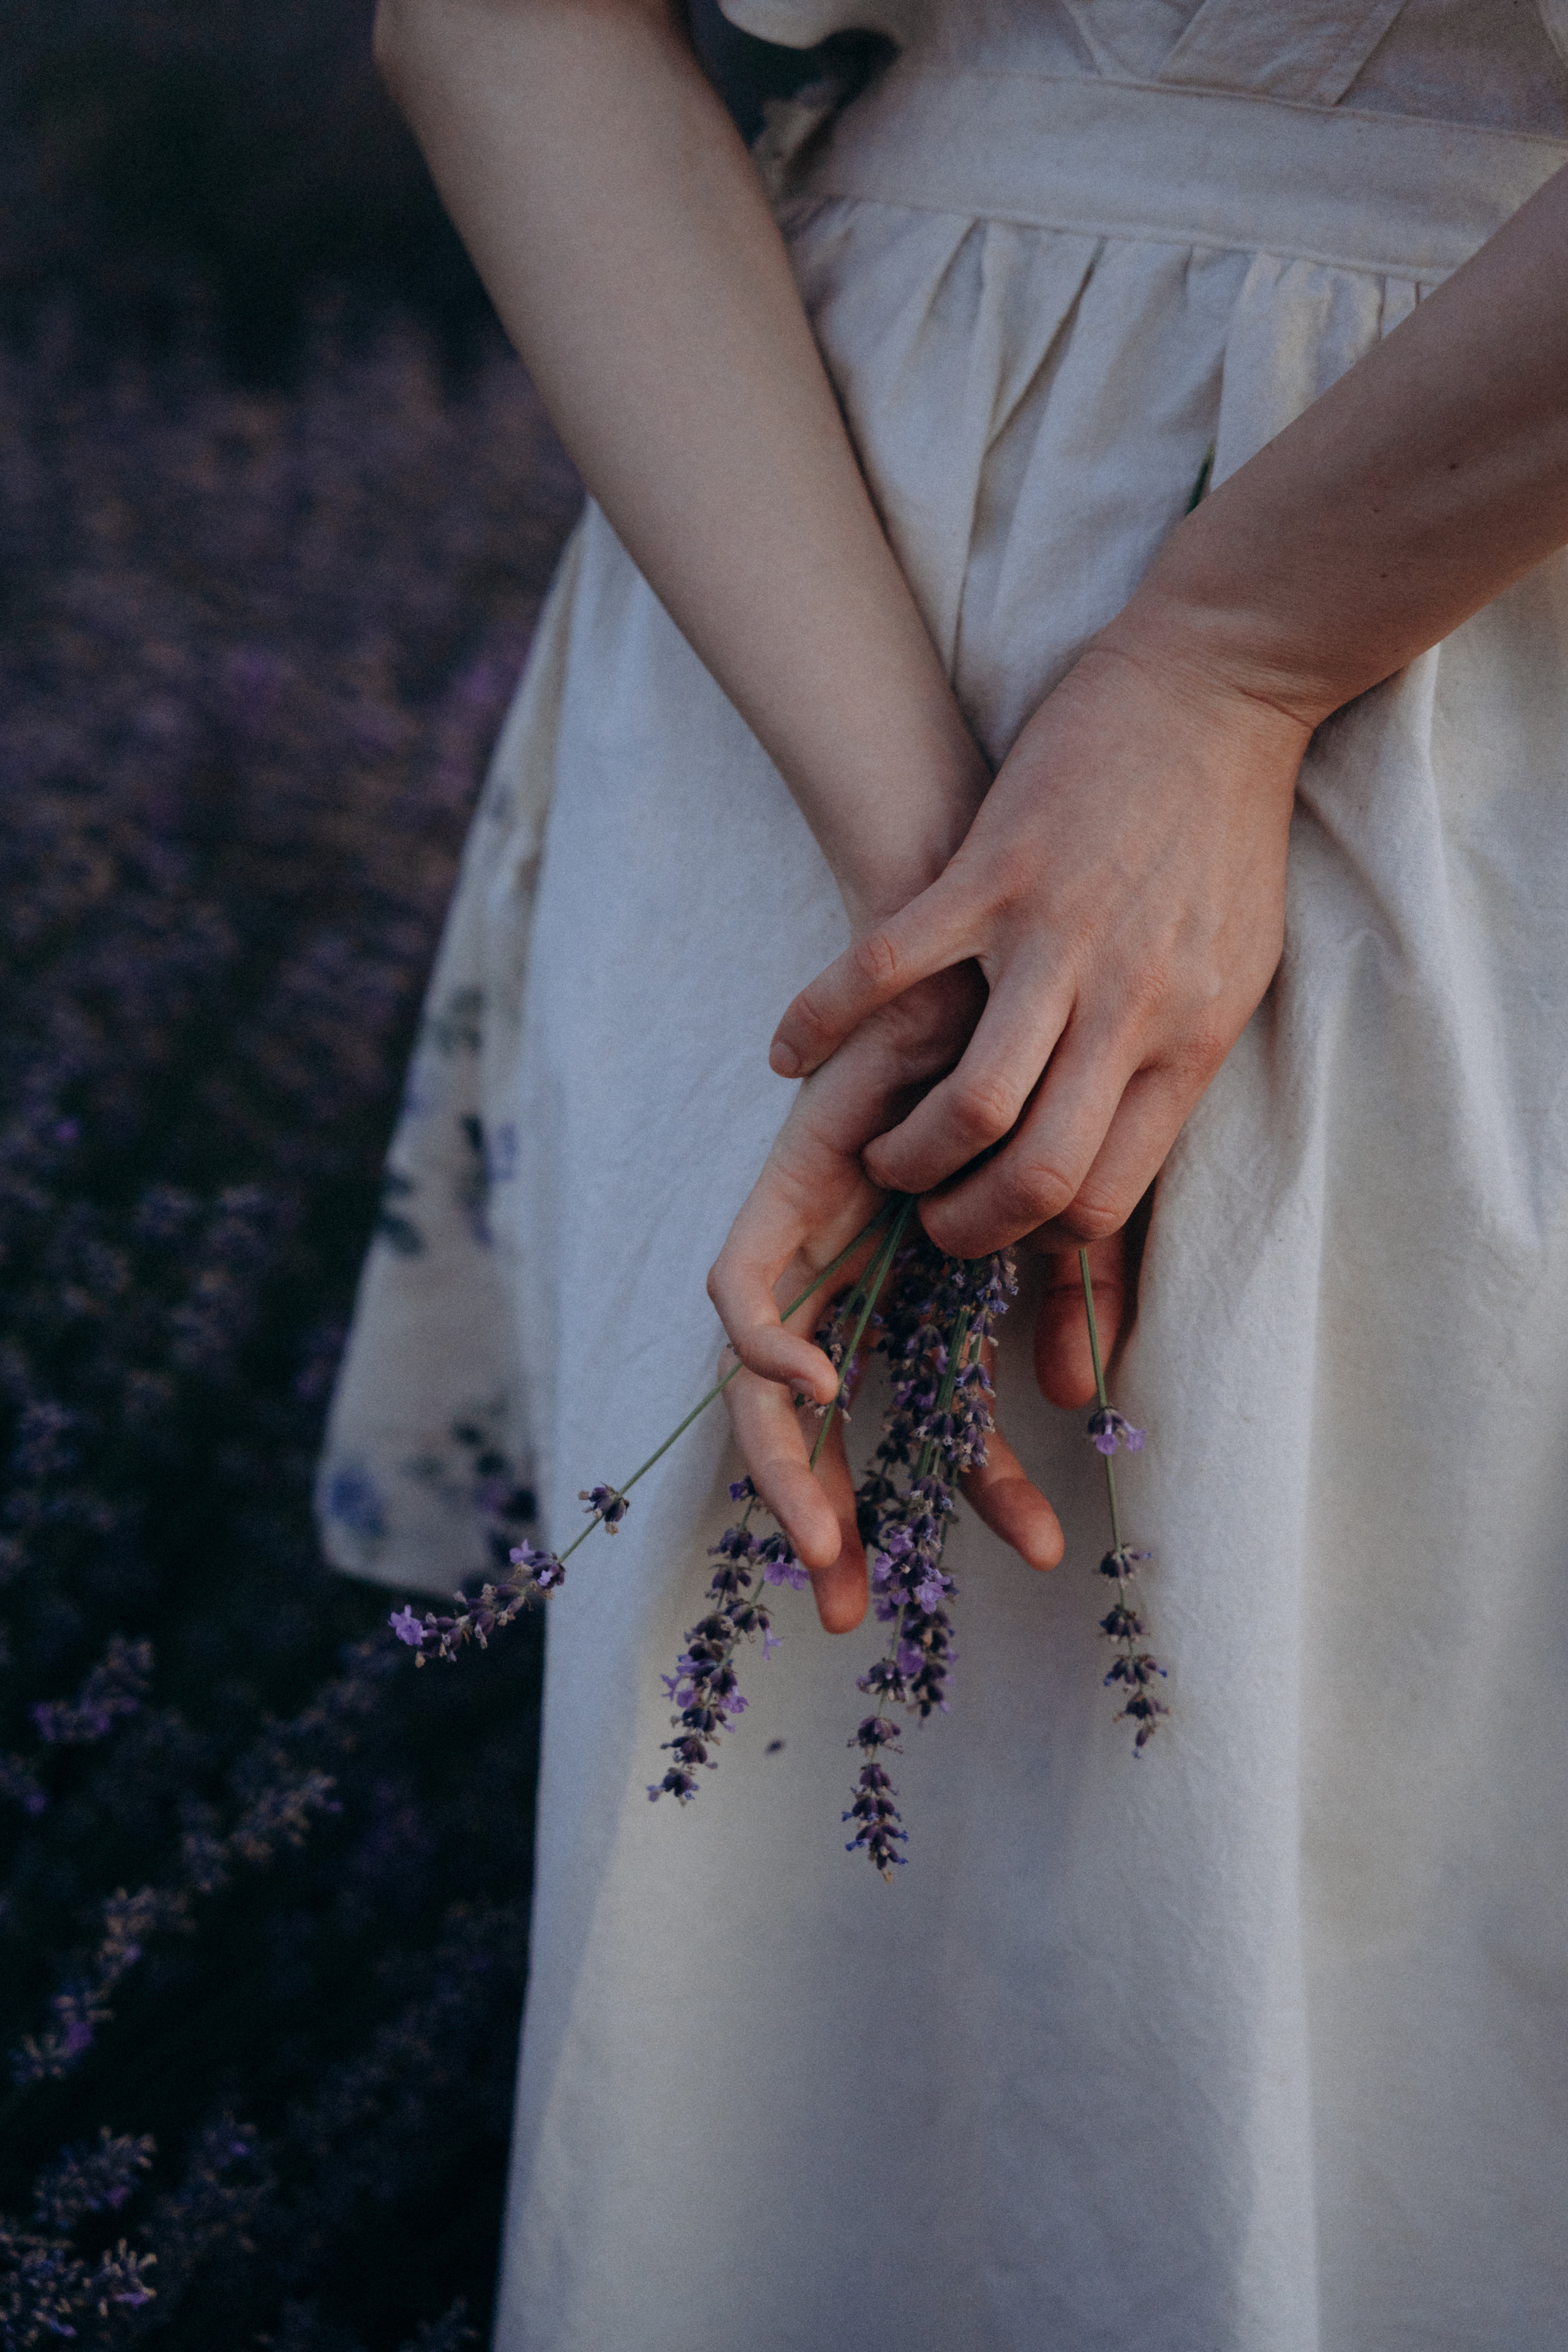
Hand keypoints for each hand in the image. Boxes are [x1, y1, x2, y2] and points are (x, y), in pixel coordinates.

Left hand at [707, 974, 1131, 1630]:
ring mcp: (810, 1242)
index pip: (921, 1419)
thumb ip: (1072, 1302)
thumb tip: (1081, 1397)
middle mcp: (856, 1281)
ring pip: (756, 1389)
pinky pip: (739, 1294)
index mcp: (923, 1292)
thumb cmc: (1043, 1076)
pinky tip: (821, 1388)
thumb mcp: (1072, 1216)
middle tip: (851, 1609)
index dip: (954, 1495)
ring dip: (779, 1471)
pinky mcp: (776, 1194)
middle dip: (825, 1522)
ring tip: (826, 1549)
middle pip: (809, 1431)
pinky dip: (765, 1350)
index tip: (1030, 1549)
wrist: (1001, 963)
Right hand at [767, 632, 1309, 1257]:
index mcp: (1187, 1043)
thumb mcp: (1235, 973)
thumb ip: (1178, 1058)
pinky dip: (821, 1023)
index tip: (1001, 1224)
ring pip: (970, 1106)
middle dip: (964, 1227)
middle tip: (928, 1216)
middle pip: (1035, 1177)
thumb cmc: (1229, 838)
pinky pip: (885, 972)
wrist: (1218, 694)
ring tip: (878, 1155)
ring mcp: (1055, 942)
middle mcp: (1126, 1009)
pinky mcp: (992, 874)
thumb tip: (1127, 1139)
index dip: (1036, 1239)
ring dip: (906, 1154)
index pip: (1104, 1198)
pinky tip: (789, 1055)